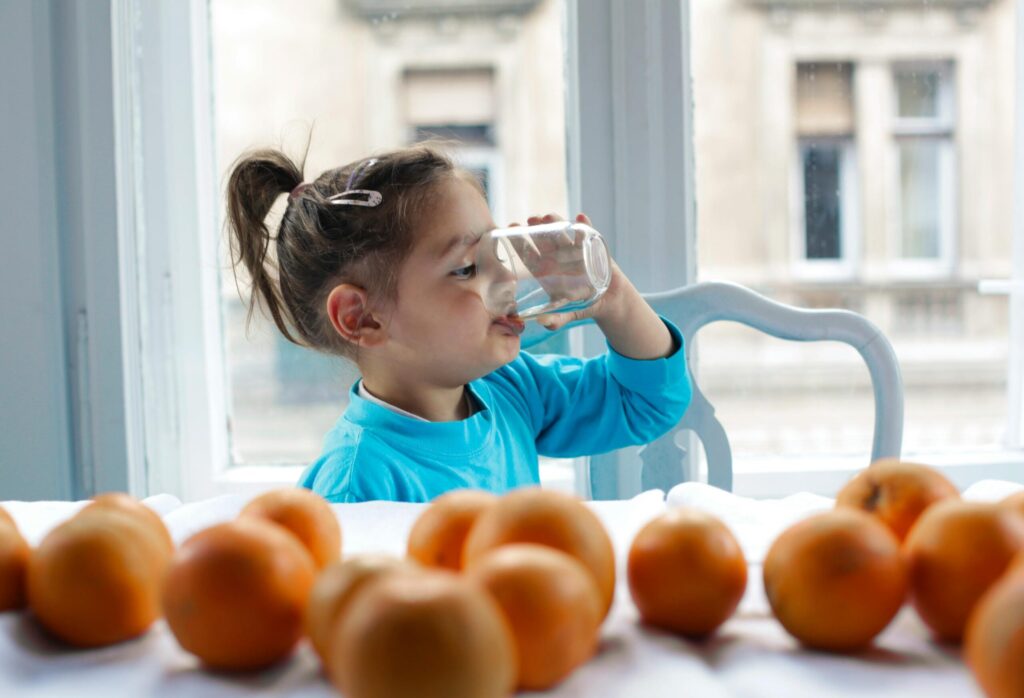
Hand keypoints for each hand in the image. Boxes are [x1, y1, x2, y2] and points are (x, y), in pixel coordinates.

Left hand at [508, 213, 629, 331]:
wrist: (607, 301)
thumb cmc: (581, 306)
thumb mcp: (566, 315)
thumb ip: (555, 320)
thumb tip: (542, 322)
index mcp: (546, 271)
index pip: (529, 255)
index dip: (519, 244)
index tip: (509, 232)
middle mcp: (558, 257)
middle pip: (543, 240)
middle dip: (535, 228)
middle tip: (528, 220)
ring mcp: (574, 250)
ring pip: (562, 233)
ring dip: (556, 222)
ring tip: (549, 217)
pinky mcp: (592, 248)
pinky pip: (588, 234)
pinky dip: (586, 225)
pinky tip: (581, 218)